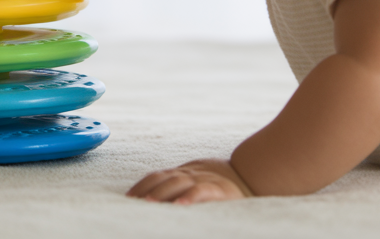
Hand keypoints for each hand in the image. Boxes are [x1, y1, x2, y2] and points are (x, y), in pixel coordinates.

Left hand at [126, 158, 255, 203]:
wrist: (251, 177)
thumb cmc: (220, 186)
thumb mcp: (197, 182)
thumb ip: (179, 186)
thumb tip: (153, 200)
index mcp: (183, 173)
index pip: (156, 176)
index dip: (141, 186)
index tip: (128, 198)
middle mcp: (190, 174)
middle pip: (162, 179)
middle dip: (146, 190)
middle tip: (132, 203)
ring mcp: (204, 180)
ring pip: (178, 183)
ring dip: (161, 194)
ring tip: (148, 204)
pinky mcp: (219, 189)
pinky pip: (202, 191)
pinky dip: (190, 197)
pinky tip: (179, 206)